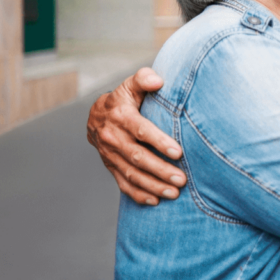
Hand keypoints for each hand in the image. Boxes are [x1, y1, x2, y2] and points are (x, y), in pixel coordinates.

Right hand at [86, 67, 185, 204]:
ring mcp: (110, 154)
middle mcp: (113, 137)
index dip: (159, 142)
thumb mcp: (131, 84)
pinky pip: (123, 183)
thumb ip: (144, 79)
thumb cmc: (123, 99)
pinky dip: (138, 194)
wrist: (96, 116)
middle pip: (139, 157)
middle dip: (161, 170)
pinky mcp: (111, 166)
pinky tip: (155, 200)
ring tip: (174, 192)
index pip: (141, 130)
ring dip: (153, 185)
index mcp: (121, 116)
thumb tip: (158, 81)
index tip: (178, 152)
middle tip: (182, 179)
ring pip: (132, 174)